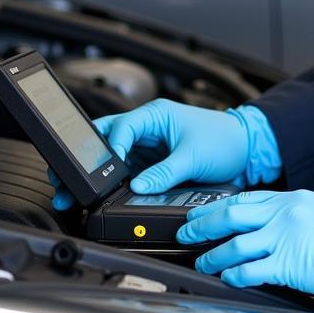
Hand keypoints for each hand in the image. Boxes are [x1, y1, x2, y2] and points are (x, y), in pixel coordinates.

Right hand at [50, 100, 281, 209]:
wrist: (246, 149)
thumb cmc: (225, 139)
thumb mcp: (195, 156)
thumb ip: (165, 172)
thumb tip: (138, 187)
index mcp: (155, 115)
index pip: (119, 129)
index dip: (108, 151)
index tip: (102, 173)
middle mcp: (147, 129)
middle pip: (105, 142)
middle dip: (85, 161)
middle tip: (67, 182)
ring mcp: (147, 148)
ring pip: (111, 159)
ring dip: (95, 175)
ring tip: (75, 194)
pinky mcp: (151, 164)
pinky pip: (125, 173)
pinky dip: (112, 185)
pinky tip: (101, 197)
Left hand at [177, 189, 313, 302]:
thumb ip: (294, 216)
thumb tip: (272, 229)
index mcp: (292, 199)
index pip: (245, 198)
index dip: (218, 207)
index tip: (202, 213)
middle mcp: (284, 214)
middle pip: (231, 215)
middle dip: (203, 224)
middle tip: (186, 232)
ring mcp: (286, 238)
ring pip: (235, 243)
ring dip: (213, 254)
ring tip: (202, 262)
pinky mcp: (290, 264)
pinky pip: (251, 269)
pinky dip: (233, 274)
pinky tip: (226, 278)